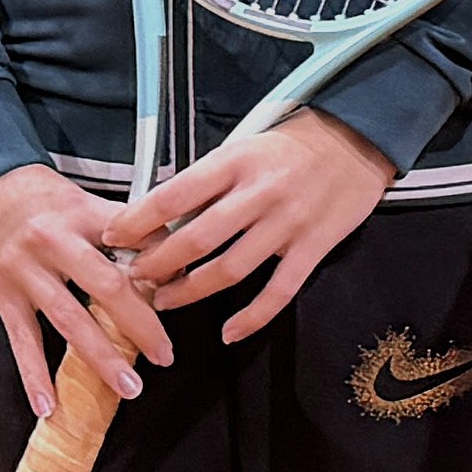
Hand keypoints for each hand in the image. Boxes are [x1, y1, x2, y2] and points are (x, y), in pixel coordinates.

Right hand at [0, 164, 174, 405]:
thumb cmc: (33, 192)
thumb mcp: (81, 197)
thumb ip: (120, 226)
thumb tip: (165, 254)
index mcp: (82, 214)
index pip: (133, 241)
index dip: (161, 268)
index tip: (185, 292)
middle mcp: (55, 242)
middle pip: (107, 286)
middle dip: (141, 324)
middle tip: (165, 354)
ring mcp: (26, 271)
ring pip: (70, 320)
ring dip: (101, 358)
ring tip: (128, 387)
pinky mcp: (2, 294)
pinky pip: (22, 340)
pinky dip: (34, 376)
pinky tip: (48, 404)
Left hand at [108, 113, 395, 342]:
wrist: (358, 138)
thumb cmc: (295, 142)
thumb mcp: (244, 146)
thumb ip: (210, 180)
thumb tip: (163, 215)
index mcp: (234, 162)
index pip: (173, 196)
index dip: (137, 221)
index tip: (113, 238)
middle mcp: (258, 194)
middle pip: (195, 240)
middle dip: (156, 265)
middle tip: (132, 278)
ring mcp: (287, 224)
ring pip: (229, 270)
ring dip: (190, 291)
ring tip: (165, 301)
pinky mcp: (313, 247)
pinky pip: (277, 292)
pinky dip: (251, 318)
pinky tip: (229, 333)